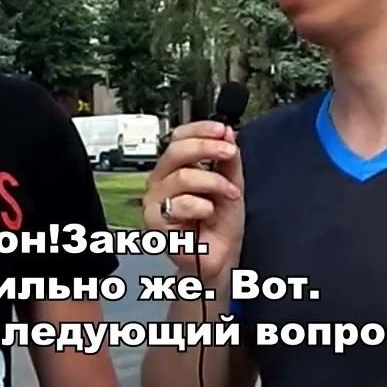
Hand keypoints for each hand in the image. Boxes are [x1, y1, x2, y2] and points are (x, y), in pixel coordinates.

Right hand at [142, 121, 243, 284]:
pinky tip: (208, 214)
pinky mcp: (155, 222)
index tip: (222, 130)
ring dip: (214, 183)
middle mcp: (162, 181)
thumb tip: (226, 133)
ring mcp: (155, 201)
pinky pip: (179, 204)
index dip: (199, 129)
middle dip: (207, 148)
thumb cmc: (220, 224)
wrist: (220, 257)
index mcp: (176, 168)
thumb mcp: (231, 183)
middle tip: (229, 152)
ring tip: (230, 194)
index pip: (179, 138)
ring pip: (182, 176)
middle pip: (176, 150)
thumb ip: (228, 159)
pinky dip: (202, 207)